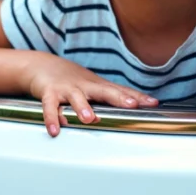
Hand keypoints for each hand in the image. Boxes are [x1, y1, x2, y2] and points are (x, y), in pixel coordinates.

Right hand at [22, 54, 158, 136]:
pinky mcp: (50, 92)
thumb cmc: (72, 79)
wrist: (42, 65)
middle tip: (131, 105)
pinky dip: (52, 118)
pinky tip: (55, 129)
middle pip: (104, 91)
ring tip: (89, 119)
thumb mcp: (94, 86)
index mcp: (97, 86)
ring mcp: (68, 89)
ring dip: (83, 107)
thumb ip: (112, 96)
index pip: (121, 91)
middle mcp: (85, 86)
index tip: (153, 103)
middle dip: (118, 98)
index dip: (137, 97)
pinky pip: (50, 106)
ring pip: (76, 98)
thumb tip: (137, 105)